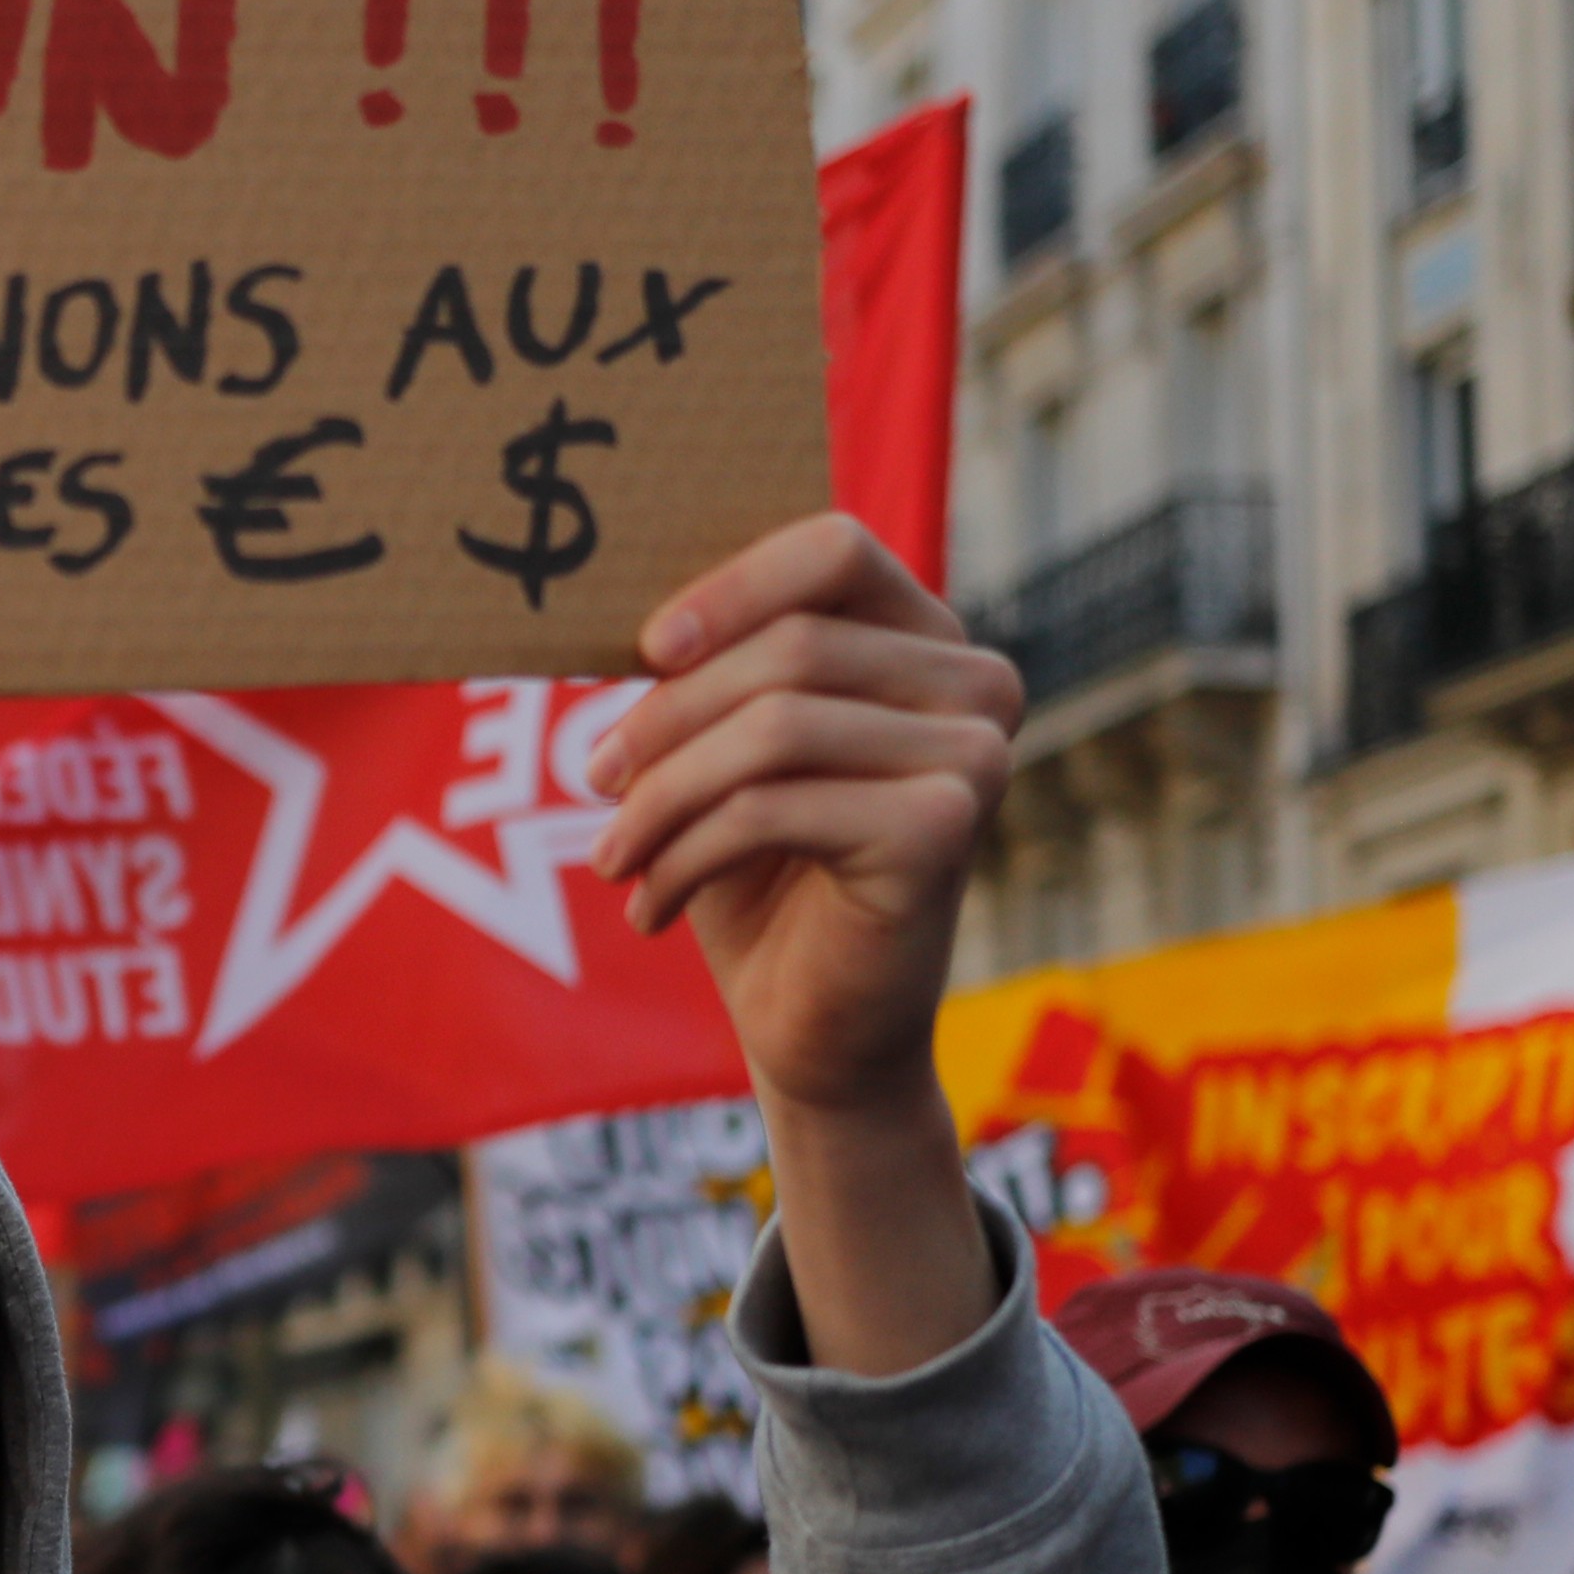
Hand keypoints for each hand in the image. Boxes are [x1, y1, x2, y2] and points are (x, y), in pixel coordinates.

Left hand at [581, 517, 1017, 1377]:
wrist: (813, 1026)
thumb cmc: (760, 873)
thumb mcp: (721, 749)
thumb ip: (705, 664)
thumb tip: (626, 605)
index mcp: (926, 638)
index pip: (834, 547)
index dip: (731, 585)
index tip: (645, 650)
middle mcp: (975, 683)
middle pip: (789, 646)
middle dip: (667, 717)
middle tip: (597, 782)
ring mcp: (974, 756)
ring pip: (772, 726)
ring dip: (662, 795)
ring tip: (613, 855)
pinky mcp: (944, 831)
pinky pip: (773, 806)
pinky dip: (684, 853)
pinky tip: (649, 905)